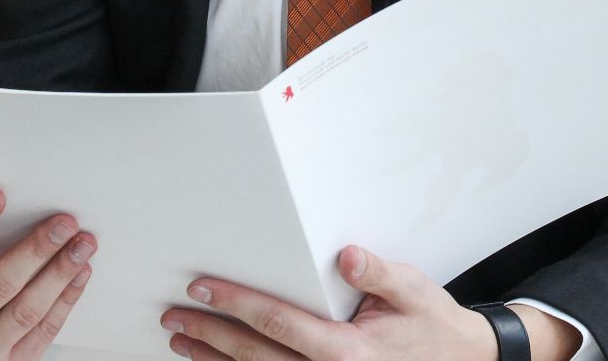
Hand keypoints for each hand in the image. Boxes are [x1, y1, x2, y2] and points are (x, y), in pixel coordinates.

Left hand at [159, 245, 580, 359]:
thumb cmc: (433, 327)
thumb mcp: (413, 291)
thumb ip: (378, 274)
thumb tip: (348, 256)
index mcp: (347, 351)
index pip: (278, 323)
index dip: (236, 305)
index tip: (203, 289)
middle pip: (255, 357)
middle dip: (210, 335)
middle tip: (174, 317)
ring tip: (180, 344)